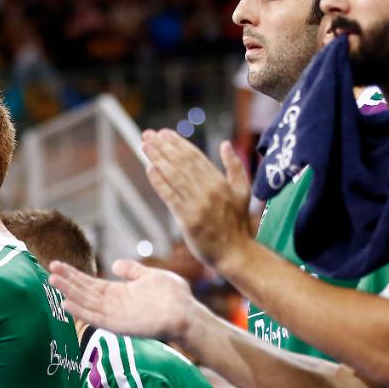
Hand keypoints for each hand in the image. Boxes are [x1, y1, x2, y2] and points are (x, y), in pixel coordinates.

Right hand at [47, 260, 194, 339]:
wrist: (187, 313)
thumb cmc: (173, 296)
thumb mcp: (149, 276)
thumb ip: (132, 271)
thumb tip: (114, 264)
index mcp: (118, 292)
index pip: (89, 282)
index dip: (74, 274)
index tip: (57, 264)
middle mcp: (112, 304)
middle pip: (83, 291)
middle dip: (67, 280)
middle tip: (49, 268)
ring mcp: (114, 315)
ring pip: (85, 303)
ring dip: (69, 292)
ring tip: (53, 280)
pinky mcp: (118, 326)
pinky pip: (96, 319)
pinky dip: (81, 312)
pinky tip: (67, 304)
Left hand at [141, 130, 251, 272]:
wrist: (235, 253)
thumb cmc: (237, 225)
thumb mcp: (243, 192)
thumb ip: (235, 167)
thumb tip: (225, 145)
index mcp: (220, 182)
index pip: (195, 156)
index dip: (178, 143)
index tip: (164, 133)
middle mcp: (210, 190)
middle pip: (182, 163)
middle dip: (164, 147)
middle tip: (148, 134)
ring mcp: (199, 205)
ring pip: (175, 176)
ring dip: (158, 159)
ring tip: (145, 146)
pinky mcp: (189, 220)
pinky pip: (171, 197)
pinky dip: (160, 182)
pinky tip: (149, 169)